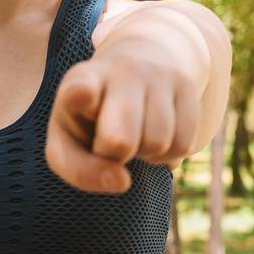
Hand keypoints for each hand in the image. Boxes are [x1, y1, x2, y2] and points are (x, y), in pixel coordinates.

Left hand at [45, 41, 198, 193]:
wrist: (129, 80)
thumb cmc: (89, 123)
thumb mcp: (69, 147)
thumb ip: (81, 171)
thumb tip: (121, 182)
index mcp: (79, 83)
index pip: (80, 88)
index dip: (81, 93)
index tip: (81, 95)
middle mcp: (120, 71)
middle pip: (122, 139)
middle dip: (116, 154)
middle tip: (108, 143)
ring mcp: (156, 74)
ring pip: (157, 143)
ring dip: (145, 154)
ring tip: (134, 135)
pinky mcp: (184, 85)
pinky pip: (183, 144)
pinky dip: (168, 154)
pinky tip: (154, 135)